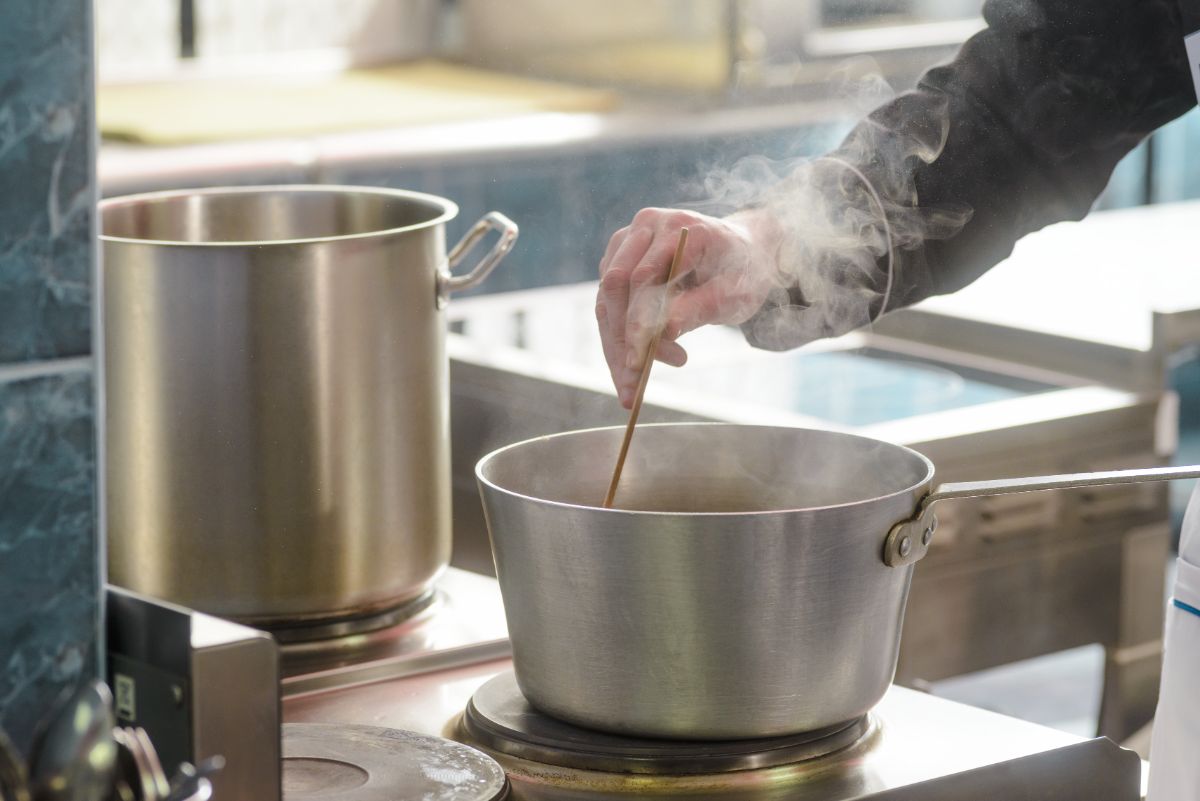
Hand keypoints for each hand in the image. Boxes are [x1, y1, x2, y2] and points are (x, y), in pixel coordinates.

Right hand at [595, 207, 782, 407]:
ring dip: (615, 345)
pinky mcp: (619, 259)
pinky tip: (634, 366)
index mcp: (680, 228)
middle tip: (631, 387)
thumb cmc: (742, 272)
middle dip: (621, 341)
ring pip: (606, 298)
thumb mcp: (735, 295)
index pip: (644, 277)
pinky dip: (617, 337)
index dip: (637, 322)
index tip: (638, 363)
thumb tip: (664, 332)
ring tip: (633, 386)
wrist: (742, 252)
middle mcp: (647, 226)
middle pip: (616, 286)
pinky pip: (608, 302)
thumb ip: (700, 308)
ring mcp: (629, 241)